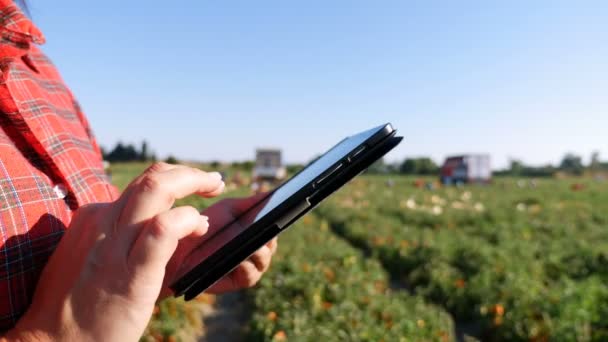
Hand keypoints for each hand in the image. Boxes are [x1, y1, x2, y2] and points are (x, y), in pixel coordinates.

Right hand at [9, 163, 223, 341]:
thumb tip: (147, 226)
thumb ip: (114, 236)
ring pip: (157, 190)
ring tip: (215, 191)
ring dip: (193, 182)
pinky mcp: (131, 273)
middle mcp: (104, 222)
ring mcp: (116, 246)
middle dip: (190, 173)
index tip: (196, 186)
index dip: (175, 179)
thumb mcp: (91, 256)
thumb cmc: (73, 304)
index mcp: (95, 217)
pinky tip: (199, 226)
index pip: (142, 183)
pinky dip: (187, 220)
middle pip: (153, 177)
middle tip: (215, 180)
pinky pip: (163, 230)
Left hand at [170, 194, 277, 294]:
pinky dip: (247, 267)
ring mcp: (246, 267)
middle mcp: (254, 251)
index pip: (274, 227)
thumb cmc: (205, 226)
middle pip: (271, 244)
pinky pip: (250, 276)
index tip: (283, 210)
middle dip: (271, 235)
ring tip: (256, 244)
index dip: (279, 220)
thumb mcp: (229, 209)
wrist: (181, 246)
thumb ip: (251, 203)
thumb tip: (272, 194)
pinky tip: (241, 260)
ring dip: (260, 251)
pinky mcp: (235, 281)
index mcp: (255, 233)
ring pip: (263, 260)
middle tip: (269, 226)